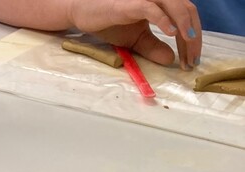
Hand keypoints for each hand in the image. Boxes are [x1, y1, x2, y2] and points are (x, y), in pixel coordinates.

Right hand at [69, 0, 201, 66]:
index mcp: (162, 2)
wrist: (84, 12)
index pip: (187, 15)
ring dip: (185, 27)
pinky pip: (151, 8)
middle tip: (192, 60)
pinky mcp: (131, 3)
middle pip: (187, 10)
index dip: (194, 37)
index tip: (192, 60)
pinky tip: (171, 33)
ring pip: (175, 7)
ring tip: (187, 47)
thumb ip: (153, 48)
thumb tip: (170, 59)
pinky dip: (164, 19)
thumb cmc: (109, 21)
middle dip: (193, 37)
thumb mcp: (135, 40)